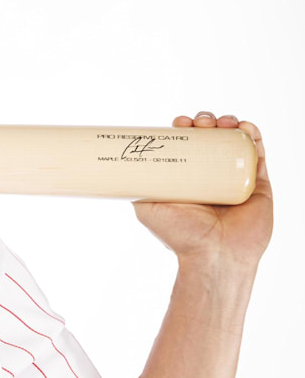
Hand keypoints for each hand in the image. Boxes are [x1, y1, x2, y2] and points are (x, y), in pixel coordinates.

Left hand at [132, 111, 272, 268]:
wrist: (213, 255)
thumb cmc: (179, 235)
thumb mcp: (146, 206)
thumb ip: (135, 185)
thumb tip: (118, 164)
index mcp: (188, 179)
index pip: (188, 145)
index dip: (184, 130)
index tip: (179, 122)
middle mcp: (212, 177)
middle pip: (211, 139)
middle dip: (206, 123)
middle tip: (199, 122)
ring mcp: (236, 179)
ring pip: (234, 142)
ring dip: (228, 125)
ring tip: (219, 122)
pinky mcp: (258, 185)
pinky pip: (258, 155)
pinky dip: (253, 136)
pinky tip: (244, 127)